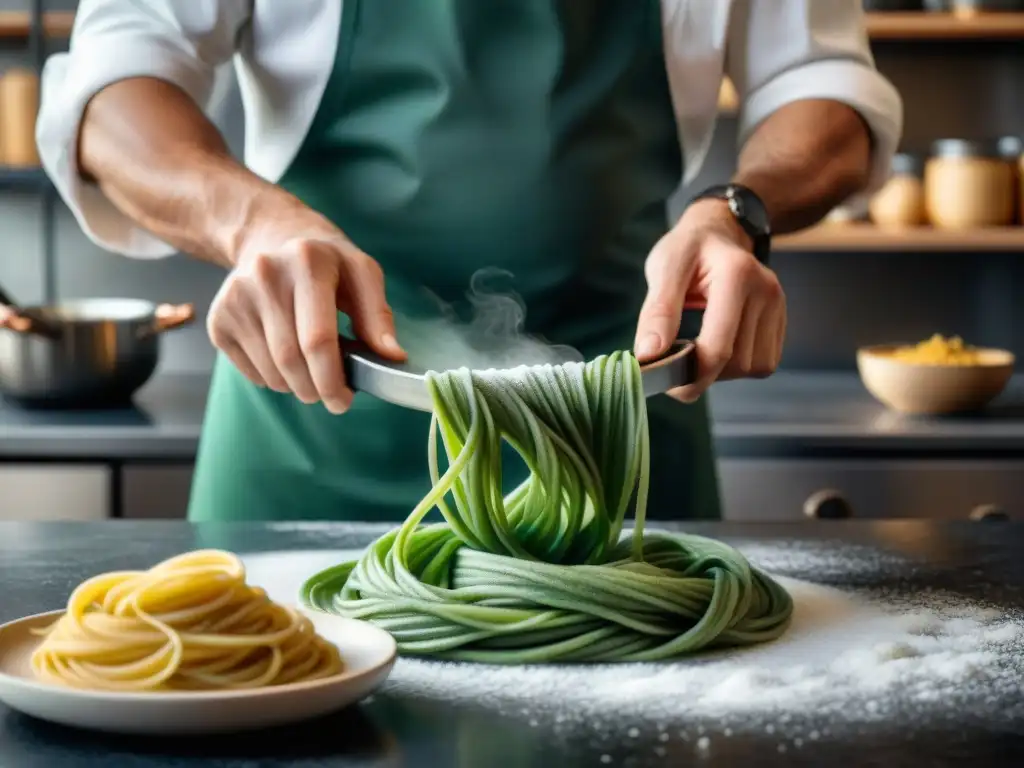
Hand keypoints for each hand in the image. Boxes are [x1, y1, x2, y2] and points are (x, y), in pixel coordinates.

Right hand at [207, 204, 405, 413]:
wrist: (272, 238)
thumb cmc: (327, 263)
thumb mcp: (362, 274)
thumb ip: (378, 315)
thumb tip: (392, 357)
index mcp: (307, 262)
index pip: (317, 339)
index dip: (332, 379)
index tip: (344, 400)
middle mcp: (265, 276)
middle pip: (291, 360)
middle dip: (316, 389)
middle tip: (332, 395)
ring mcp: (235, 298)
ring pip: (271, 371)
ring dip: (297, 387)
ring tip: (313, 375)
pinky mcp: (218, 319)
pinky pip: (251, 372)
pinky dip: (275, 380)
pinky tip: (288, 363)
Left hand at [634, 198, 785, 402]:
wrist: (719, 231)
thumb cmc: (688, 248)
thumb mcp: (664, 268)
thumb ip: (658, 311)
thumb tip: (649, 355)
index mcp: (737, 275)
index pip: (718, 348)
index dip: (689, 375)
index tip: (662, 380)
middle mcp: (766, 291)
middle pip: (736, 363)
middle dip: (702, 373)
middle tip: (673, 364)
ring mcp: (778, 307)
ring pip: (753, 367)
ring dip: (721, 371)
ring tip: (696, 349)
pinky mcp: (781, 320)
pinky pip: (763, 363)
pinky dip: (737, 366)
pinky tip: (717, 345)